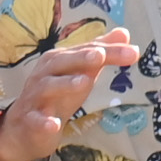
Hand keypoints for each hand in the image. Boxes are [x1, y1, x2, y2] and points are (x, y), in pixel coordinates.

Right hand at [0, 30, 144, 160]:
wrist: (27, 127)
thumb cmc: (57, 95)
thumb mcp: (80, 72)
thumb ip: (100, 54)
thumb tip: (124, 33)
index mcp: (57, 61)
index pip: (84, 51)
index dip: (108, 51)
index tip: (133, 52)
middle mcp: (43, 74)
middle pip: (62, 63)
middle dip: (80, 58)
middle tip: (100, 56)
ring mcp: (34, 97)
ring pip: (47, 87)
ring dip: (64, 84)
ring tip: (84, 83)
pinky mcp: (30, 120)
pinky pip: (35, 119)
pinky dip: (44, 122)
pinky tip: (55, 125)